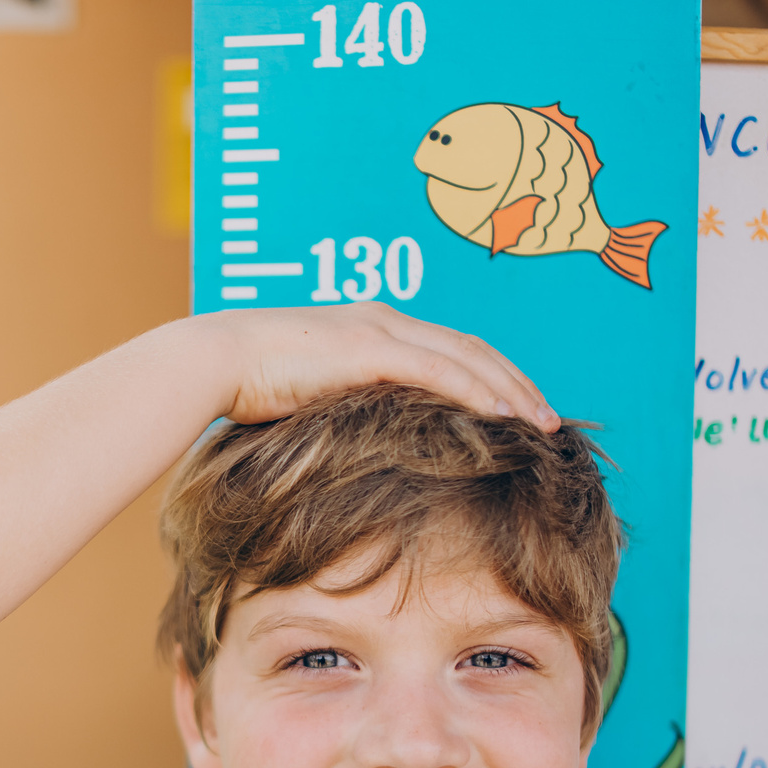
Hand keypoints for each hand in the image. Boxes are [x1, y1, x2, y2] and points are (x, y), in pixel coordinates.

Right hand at [173, 303, 558, 430]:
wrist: (215, 361)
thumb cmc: (251, 385)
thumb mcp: (312, 397)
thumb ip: (347, 408)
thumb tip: (365, 447)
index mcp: (374, 328)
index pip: (451, 348)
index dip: (493, 377)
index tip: (522, 410)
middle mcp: (385, 320)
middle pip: (473, 349)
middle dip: (518, 383)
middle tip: (553, 421)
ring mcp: (379, 330)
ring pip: (467, 357)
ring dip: (512, 390)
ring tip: (544, 424)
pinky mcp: (369, 349)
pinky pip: (439, 371)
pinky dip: (477, 391)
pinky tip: (506, 415)